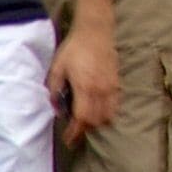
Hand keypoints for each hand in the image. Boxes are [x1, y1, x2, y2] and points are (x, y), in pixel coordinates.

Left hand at [49, 22, 120, 142]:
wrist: (95, 32)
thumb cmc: (74, 49)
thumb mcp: (57, 67)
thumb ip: (54, 89)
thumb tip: (56, 108)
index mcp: (84, 87)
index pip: (82, 118)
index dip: (75, 132)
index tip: (68, 139)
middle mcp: (100, 90)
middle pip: (95, 121)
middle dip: (84, 130)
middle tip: (74, 133)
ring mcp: (110, 87)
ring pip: (107, 116)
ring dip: (96, 123)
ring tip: (85, 123)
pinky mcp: (116, 83)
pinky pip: (114, 106)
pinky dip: (107, 114)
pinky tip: (98, 112)